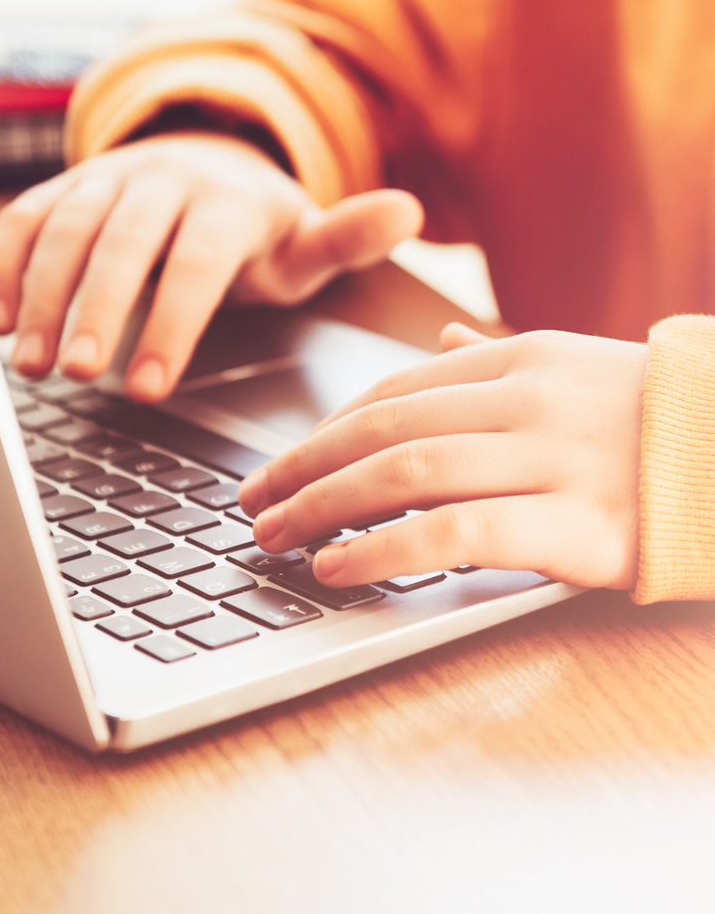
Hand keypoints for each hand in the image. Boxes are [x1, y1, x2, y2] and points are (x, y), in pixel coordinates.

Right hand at [0, 133, 422, 399]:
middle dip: (98, 309)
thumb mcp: (306, 238)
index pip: (198, 264)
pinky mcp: (68, 187)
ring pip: (67, 228)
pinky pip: (28, 218)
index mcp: (227, 202)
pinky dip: (4, 264)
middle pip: (124, 242)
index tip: (148, 389)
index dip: (171, 324)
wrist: (205, 161)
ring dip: (41, 295)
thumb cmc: (257, 227)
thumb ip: (347, 237)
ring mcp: (109, 180)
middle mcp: (164, 181)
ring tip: (31, 365)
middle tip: (78, 375)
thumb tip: (411, 211)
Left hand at [239, 323, 646, 590]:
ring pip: (402, 474)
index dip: (327, 430)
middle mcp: (524, 398)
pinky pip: (452, 532)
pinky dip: (379, 550)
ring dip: (321, 507)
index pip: (395, 391)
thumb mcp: (580, 367)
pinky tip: (335, 570)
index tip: (284, 462)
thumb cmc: (662, 419)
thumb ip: (499, 358)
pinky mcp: (572, 524)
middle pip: (382, 429)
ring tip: (273, 538)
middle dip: (303, 467)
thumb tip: (441, 343)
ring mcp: (549, 457)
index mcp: (521, 357)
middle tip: (252, 504)